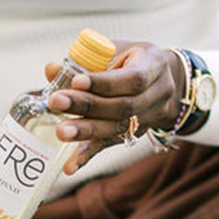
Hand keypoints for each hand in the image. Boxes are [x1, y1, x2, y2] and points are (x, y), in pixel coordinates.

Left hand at [45, 41, 184, 173]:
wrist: (167, 82)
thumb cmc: (134, 61)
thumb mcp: (117, 52)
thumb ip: (87, 60)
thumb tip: (51, 69)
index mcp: (155, 68)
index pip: (131, 79)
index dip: (103, 82)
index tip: (76, 81)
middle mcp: (155, 97)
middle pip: (121, 106)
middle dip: (86, 105)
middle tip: (56, 102)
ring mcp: (146, 120)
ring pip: (115, 128)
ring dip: (85, 131)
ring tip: (60, 131)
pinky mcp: (131, 136)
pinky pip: (108, 146)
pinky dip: (87, 156)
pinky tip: (70, 166)